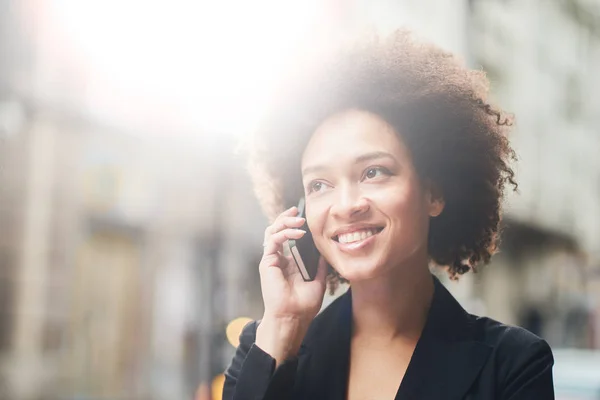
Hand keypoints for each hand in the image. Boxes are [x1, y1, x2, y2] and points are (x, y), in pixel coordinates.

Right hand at [259, 206, 326, 325]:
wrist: (293, 317)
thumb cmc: (304, 304)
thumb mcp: (317, 279)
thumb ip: (319, 264)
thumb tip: (325, 249)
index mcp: (289, 263)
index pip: (288, 237)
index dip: (293, 224)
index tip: (303, 216)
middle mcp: (279, 259)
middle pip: (277, 231)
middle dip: (286, 218)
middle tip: (298, 211)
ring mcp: (271, 260)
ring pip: (272, 232)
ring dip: (285, 222)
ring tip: (299, 220)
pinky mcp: (267, 263)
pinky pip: (273, 241)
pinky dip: (284, 233)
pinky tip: (297, 233)